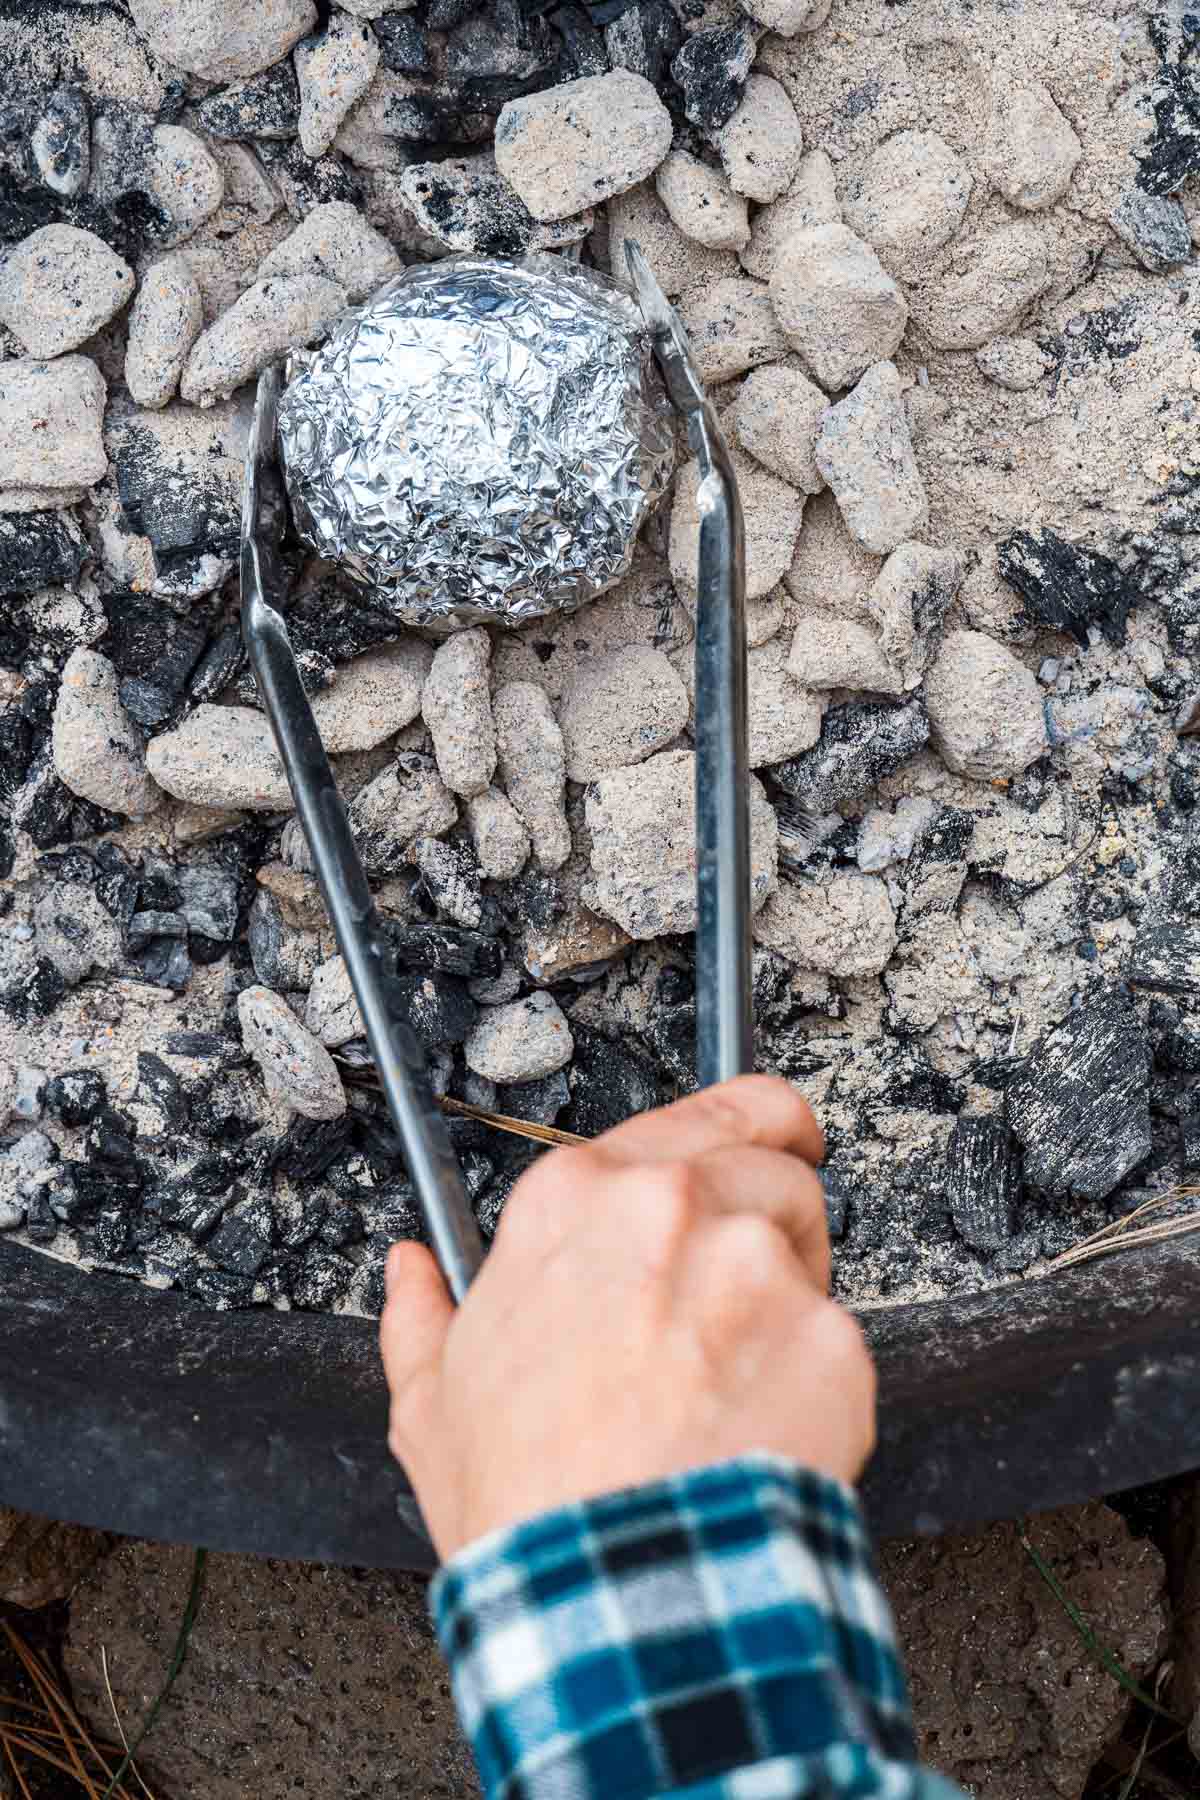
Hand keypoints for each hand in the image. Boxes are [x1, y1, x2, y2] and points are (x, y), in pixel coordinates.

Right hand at [380, 1074, 875, 1559]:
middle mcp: (671, 1206)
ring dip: (790, 1295)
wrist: (609, 1590)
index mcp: (576, 1199)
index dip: (752, 1129)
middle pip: (774, 1161)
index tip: (772, 1143)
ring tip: (734, 1383)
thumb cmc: (525, 1499)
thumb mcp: (432, 1403)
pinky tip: (760, 1434)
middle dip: (771, 1210)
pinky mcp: (827, 1337)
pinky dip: (818, 1383)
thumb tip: (408, 1270)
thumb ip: (421, 1315)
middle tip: (741, 1289)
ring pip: (810, 1247)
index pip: (713, 1107)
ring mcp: (755, 1266)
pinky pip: (840, 1342)